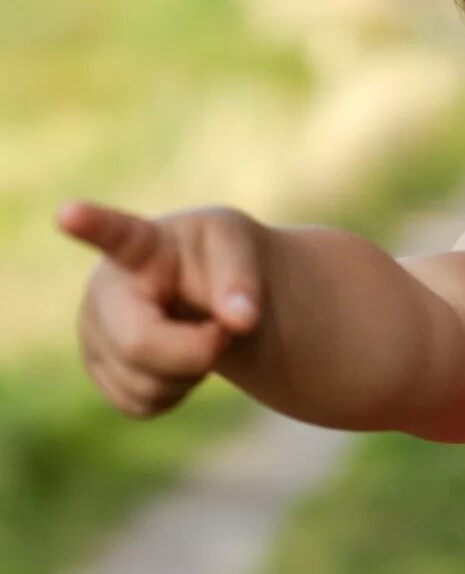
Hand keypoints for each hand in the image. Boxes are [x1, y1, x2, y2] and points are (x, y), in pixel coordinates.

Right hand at [58, 202, 264, 417]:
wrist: (209, 291)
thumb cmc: (219, 260)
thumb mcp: (240, 250)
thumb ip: (243, 280)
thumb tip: (241, 320)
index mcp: (140, 244)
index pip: (114, 234)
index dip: (90, 224)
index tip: (67, 214)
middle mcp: (102, 291)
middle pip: (139, 345)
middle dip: (197, 350)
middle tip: (226, 328)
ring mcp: (92, 335)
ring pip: (144, 385)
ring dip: (192, 371)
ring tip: (198, 332)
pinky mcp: (100, 371)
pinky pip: (144, 405)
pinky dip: (178, 391)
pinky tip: (181, 359)